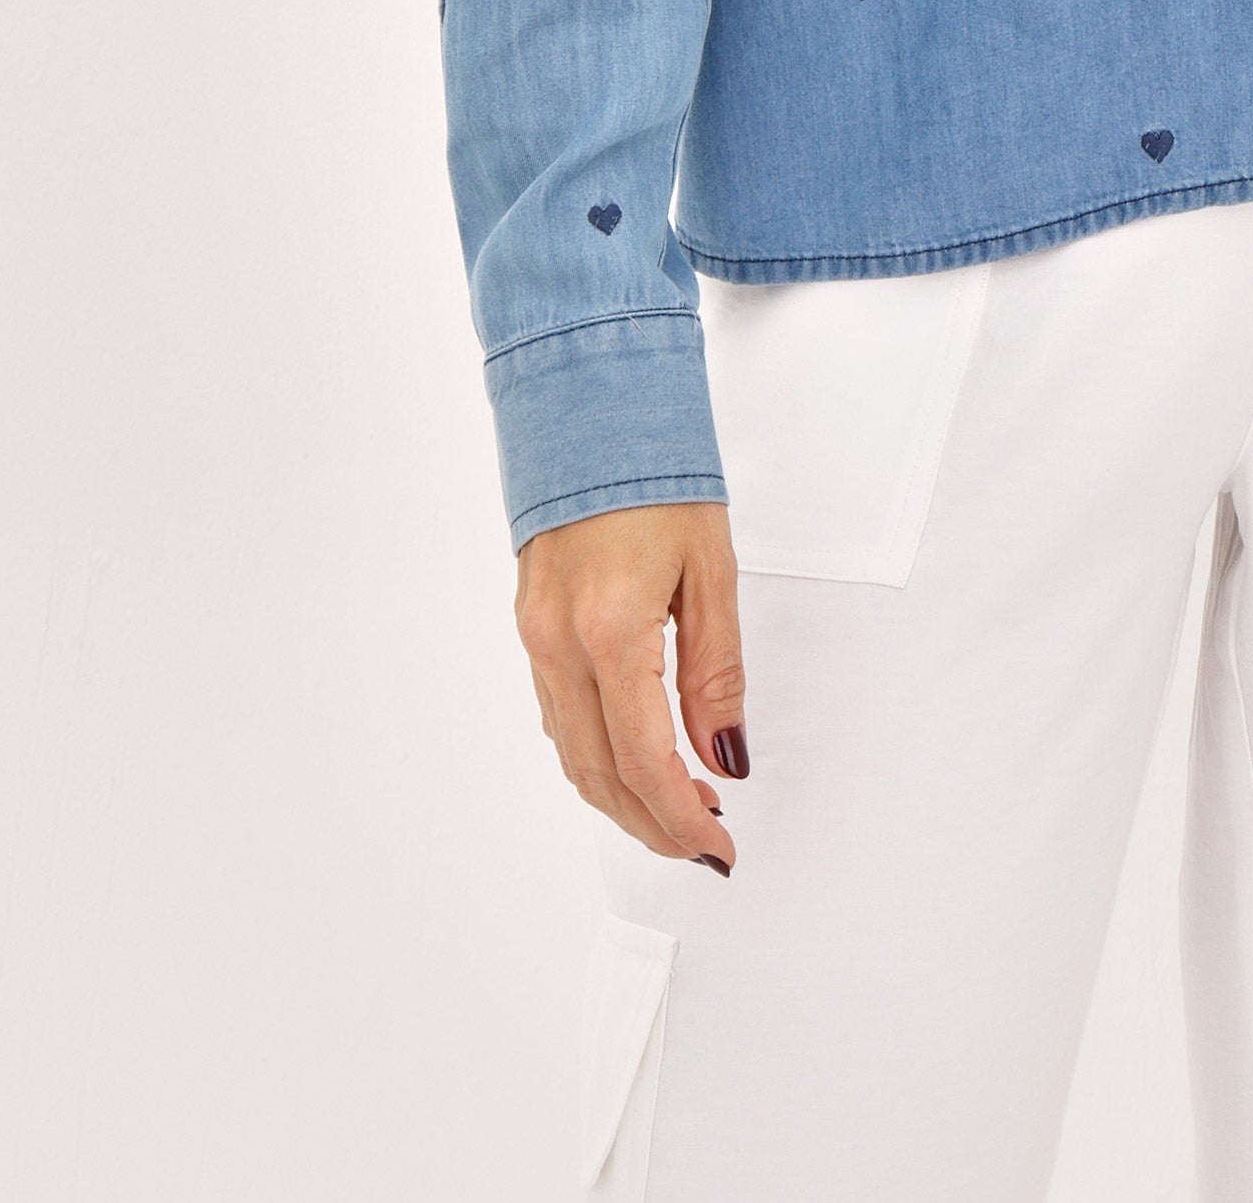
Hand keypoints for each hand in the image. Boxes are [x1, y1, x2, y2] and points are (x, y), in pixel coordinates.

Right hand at [513, 500, 748, 868]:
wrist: (592, 408)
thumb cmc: (659, 476)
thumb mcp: (712, 571)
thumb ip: (716, 673)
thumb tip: (723, 756)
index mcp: (610, 629)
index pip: (644, 759)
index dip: (682, 817)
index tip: (719, 844)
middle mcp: (558, 643)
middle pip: (598, 773)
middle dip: (651, 823)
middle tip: (703, 842)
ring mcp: (534, 637)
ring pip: (571, 752)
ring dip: (622, 796)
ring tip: (679, 808)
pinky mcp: (529, 626)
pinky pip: (557, 715)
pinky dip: (596, 754)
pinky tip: (634, 758)